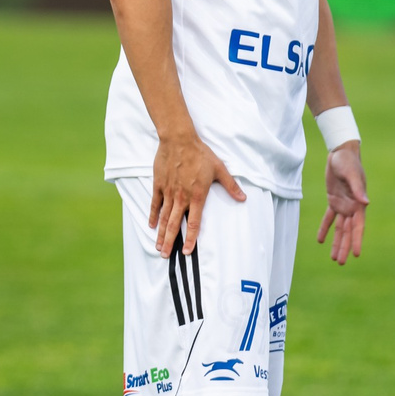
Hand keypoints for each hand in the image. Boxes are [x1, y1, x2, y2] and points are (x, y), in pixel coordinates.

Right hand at [152, 132, 242, 255]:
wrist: (179, 139)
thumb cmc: (200, 154)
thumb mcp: (219, 169)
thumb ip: (230, 186)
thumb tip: (243, 198)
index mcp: (197, 196)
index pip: (193, 223)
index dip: (190, 239)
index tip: (186, 252)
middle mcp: (181, 197)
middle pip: (174, 224)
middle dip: (170, 242)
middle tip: (165, 256)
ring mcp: (168, 192)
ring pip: (163, 217)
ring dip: (161, 233)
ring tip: (158, 247)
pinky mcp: (159, 185)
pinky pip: (155, 203)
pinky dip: (153, 215)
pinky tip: (151, 225)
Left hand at [315, 141, 367, 264]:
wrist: (340, 152)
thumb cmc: (348, 162)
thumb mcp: (351, 174)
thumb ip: (358, 188)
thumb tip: (365, 203)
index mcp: (359, 204)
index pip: (358, 227)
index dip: (357, 240)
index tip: (356, 254)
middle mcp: (352, 207)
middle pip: (348, 232)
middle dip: (345, 247)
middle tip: (341, 262)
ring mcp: (343, 205)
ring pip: (339, 228)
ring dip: (337, 242)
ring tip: (334, 258)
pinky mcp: (333, 200)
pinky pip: (329, 218)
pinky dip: (325, 229)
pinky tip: (320, 241)